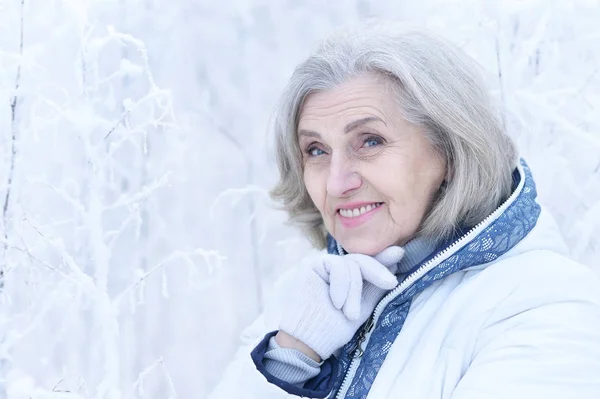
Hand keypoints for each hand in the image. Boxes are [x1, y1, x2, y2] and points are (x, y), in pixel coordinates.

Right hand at [278, 246, 404, 359]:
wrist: (310, 340)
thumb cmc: (335, 326)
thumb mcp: (363, 305)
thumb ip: (376, 285)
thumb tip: (396, 260)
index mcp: (348, 276)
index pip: (367, 263)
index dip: (382, 259)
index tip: (400, 254)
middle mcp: (336, 268)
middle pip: (361, 260)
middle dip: (377, 271)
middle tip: (391, 283)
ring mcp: (323, 264)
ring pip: (351, 264)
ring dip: (354, 291)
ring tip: (350, 313)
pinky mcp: (311, 265)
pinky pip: (336, 266)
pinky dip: (341, 285)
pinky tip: (337, 302)